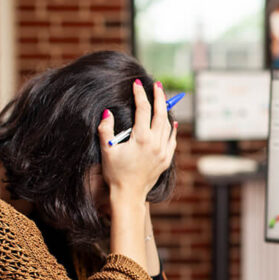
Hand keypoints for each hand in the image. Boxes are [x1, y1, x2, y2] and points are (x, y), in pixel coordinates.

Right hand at [98, 80, 176, 202]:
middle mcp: (155, 143)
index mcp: (141, 139)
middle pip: (161, 113)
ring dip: (165, 111)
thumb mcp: (107, 150)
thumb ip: (105, 129)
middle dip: (159, 97)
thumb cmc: (116, 174)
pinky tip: (171, 122)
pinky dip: (172, 129)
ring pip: (168, 125)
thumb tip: (107, 112)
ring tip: (161, 100)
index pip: (143, 109)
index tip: (137, 84)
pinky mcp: (166, 159)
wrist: (129, 195)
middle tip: (157, 85)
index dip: (140, 94)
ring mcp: (163, 152)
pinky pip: (172, 139)